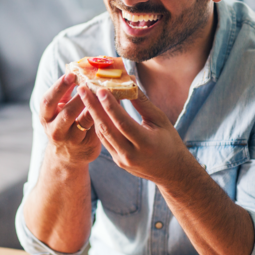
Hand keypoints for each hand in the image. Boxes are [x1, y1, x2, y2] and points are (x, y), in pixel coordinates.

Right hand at [40, 73, 100, 165]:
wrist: (67, 155)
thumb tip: (79, 70)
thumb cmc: (65, 124)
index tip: (71, 74)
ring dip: (94, 105)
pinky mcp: (86, 146)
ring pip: (83, 121)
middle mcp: (55, 130)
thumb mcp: (59, 109)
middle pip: (66, 113)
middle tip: (91, 82)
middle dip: (80, 97)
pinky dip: (104, 114)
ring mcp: (71, 140)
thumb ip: (66, 93)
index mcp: (46, 116)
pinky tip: (112, 103)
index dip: (59, 87)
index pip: (48, 101)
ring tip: (103, 91)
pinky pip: (97, 128)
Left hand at [78, 85, 194, 183]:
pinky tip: (93, 110)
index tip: (100, 90)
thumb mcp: (160, 120)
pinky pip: (104, 140)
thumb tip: (129, 82)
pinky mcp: (117, 161)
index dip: (111, 106)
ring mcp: (122, 160)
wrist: (171, 172)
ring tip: (85, 97)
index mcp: (146, 143)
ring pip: (103, 134)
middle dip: (92, 107)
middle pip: (107, 128)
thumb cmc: (169, 142)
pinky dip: (99, 124)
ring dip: (93, 114)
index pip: (124, 123)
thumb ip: (143, 103)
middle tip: (82, 89)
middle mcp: (131, 154)